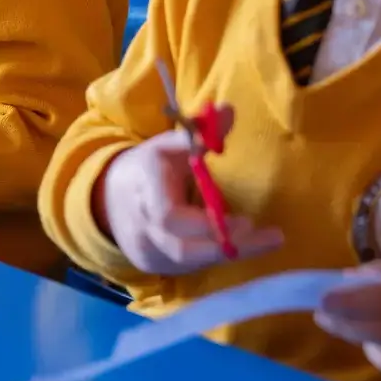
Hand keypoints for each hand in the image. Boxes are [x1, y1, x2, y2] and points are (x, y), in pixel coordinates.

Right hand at [93, 108, 282, 274]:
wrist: (109, 199)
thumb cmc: (149, 168)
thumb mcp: (171, 145)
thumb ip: (201, 132)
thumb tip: (229, 110)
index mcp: (144, 189)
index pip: (169, 215)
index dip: (207, 223)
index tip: (247, 221)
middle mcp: (142, 225)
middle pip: (182, 249)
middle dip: (228, 245)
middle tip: (272, 237)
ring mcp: (146, 250)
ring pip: (189, 263)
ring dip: (229, 254)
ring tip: (265, 241)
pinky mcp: (155, 267)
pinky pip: (189, 270)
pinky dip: (216, 258)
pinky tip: (240, 246)